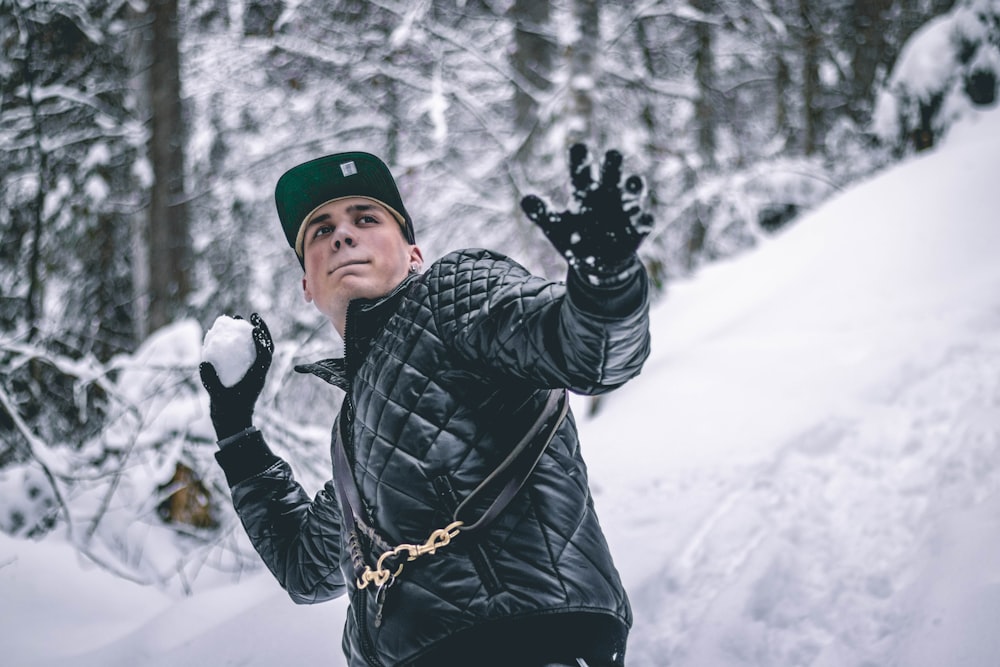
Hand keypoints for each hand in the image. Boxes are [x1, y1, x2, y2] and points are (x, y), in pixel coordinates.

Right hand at [199, 313, 272, 439]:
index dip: (262, 341)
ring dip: (252, 332)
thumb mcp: (217, 396)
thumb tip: (203, 362)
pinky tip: (228, 332)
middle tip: (253, 315)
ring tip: (240, 318)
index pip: (265, 356)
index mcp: (257, 377)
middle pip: (266, 347)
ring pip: (257, 348)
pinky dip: (241, 341)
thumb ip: (211, 381)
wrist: (232, 422)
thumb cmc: (227, 410)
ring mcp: (252, 371)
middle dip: (262, 330)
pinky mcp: (245, 371)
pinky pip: (246, 352)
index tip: (255, 328)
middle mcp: (258, 372)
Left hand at [521, 143, 653, 283]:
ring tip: (633, 182)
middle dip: (613, 164)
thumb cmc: (576, 239)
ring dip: (634, 187)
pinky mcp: (636, 230)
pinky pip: (644, 222)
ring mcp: (624, 211)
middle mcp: (607, 195)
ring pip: (633, 192)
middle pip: (611, 173)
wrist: (597, 263)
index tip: (579, 147)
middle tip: (613, 154)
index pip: (581, 171)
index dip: (580, 159)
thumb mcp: (555, 227)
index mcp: (585, 192)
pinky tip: (643, 218)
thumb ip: (541, 213)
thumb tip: (525, 199)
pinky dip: (644, 219)